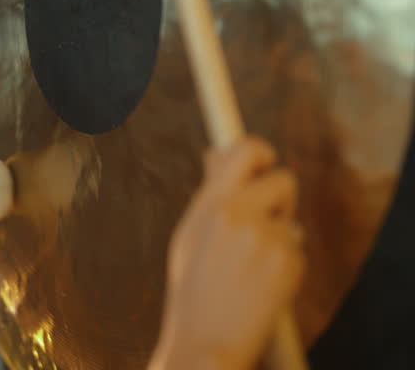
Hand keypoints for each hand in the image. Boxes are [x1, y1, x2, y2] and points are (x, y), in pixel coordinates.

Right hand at [150, 137, 304, 368]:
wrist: (204, 338)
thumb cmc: (194, 286)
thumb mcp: (190, 232)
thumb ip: (210, 193)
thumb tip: (216, 153)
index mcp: (210, 202)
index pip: (246, 149)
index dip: (261, 152)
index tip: (264, 164)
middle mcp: (237, 212)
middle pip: (283, 179)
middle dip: (280, 198)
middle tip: (265, 222)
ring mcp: (264, 236)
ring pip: (290, 221)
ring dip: (278, 236)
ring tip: (250, 266)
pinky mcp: (287, 260)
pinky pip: (296, 249)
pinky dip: (284, 264)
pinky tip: (260, 284)